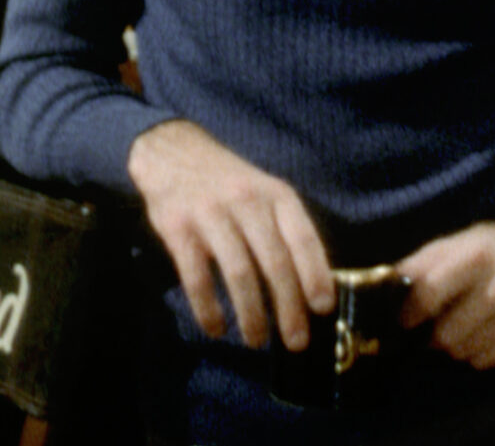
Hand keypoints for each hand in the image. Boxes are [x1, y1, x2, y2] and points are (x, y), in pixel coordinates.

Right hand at [126, 119, 332, 350]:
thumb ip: (286, 230)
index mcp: (276, 194)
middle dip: (288, 307)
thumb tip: (312, 289)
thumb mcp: (265, 193)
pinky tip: (216, 328)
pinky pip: (196, 276)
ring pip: (238, 272)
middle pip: (274, 261)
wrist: (171, 152)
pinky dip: (208, 308)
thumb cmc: (229, 184)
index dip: (316, 275)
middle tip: (295, 342)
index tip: (323, 309)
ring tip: (256, 341)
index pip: (303, 238)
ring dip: (251, 314)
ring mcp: (210, 212)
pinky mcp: (177, 227)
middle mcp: (247, 201)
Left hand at [396, 208, 494, 369]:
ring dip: (452, 345)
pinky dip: (474, 352)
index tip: (404, 320)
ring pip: (464, 352)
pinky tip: (477, 332)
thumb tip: (386, 292)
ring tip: (455, 326)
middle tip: (429, 329)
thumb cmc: (481, 249)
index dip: (410, 312)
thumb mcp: (446, 246)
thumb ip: (416, 268)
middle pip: (447, 334)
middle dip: (431, 335)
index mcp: (477, 257)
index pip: (430, 295)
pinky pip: (485, 361)